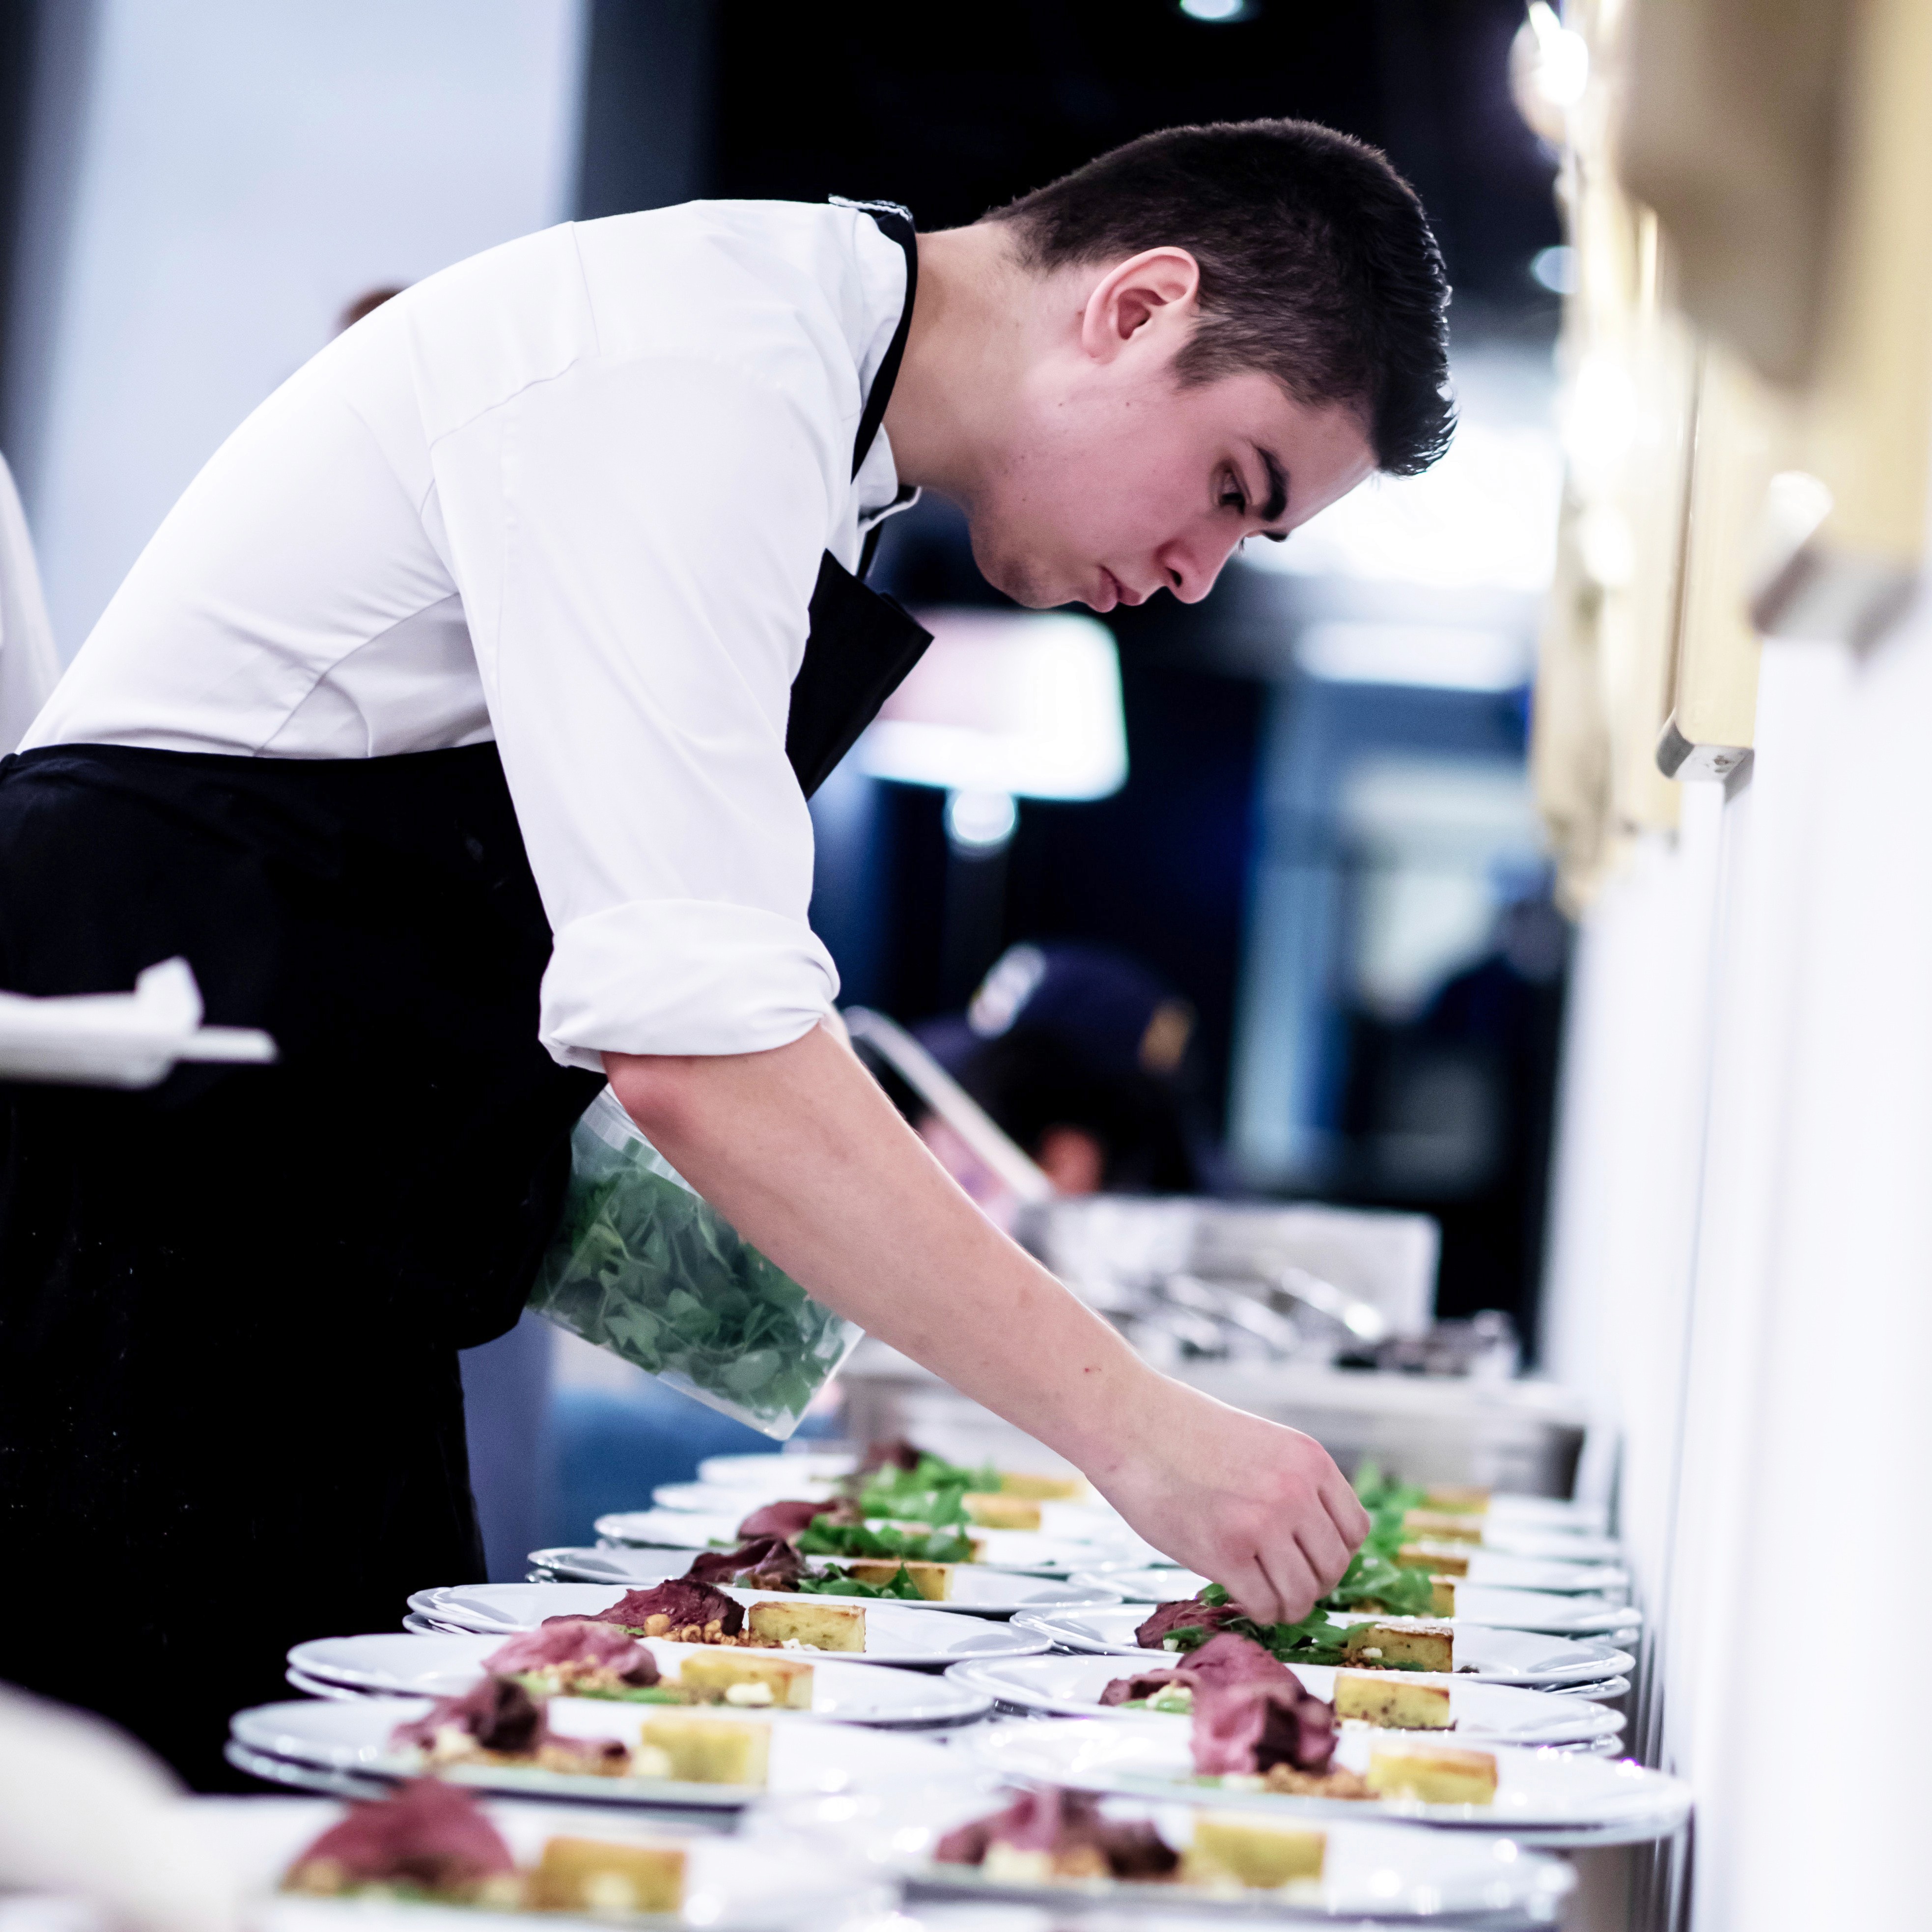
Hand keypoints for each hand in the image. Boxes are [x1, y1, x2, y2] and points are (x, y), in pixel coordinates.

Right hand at [1088, 1378, 1370, 1623]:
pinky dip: (1259, 1612)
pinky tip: (1242, 1598)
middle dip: (1313, 1585)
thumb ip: (1291, 1484)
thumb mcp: (1262, 1444)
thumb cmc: (1185, 1433)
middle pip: (1334, 1567)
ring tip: (1265, 1598)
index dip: (1334, 1554)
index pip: (1355, 1530)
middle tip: (1285, 1585)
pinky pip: (1265, 1604)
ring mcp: (1261, 1522)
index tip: (1309, 1560)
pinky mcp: (1224, 1551)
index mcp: (1309, 1460)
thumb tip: (1311, 1543)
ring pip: (1304, 1594)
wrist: (1131, 1421)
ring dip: (1287, 1605)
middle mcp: (1294, 1491)